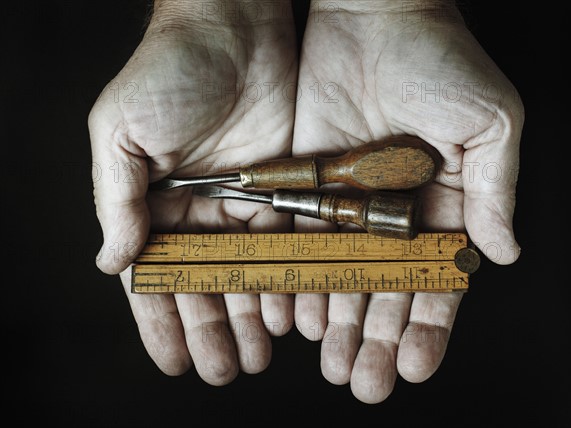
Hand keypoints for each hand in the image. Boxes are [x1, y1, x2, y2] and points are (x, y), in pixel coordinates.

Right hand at [89, 0, 297, 383]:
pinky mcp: (282, 186)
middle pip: (205, 283)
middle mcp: (197, 207)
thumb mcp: (121, 132)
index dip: (162, 322)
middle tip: (225, 370)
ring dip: (252, 314)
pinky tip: (293, 311)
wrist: (234, 23)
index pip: (154, 275)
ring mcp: (241, 199)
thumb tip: (110, 262)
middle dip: (213, 329)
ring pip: (248, 271)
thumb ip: (115, 200)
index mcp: (153, 201)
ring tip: (260, 355)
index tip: (174, 362)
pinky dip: (288, 277)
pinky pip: (286, 241)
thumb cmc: (168, 69)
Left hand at [292, 1, 523, 402]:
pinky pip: (304, 240)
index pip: (437, 280)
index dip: (427, 326)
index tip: (412, 366)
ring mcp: (351, 203)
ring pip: (341, 275)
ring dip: (336, 320)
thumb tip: (507, 253)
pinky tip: (295, 315)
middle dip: (374, 337)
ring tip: (329, 361)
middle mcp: (397, 213)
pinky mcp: (311, 185)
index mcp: (445, 206)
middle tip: (362, 381)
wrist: (375, 15)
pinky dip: (299, 277)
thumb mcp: (489, 123)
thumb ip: (495, 191)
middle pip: (385, 289)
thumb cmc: (441, 60)